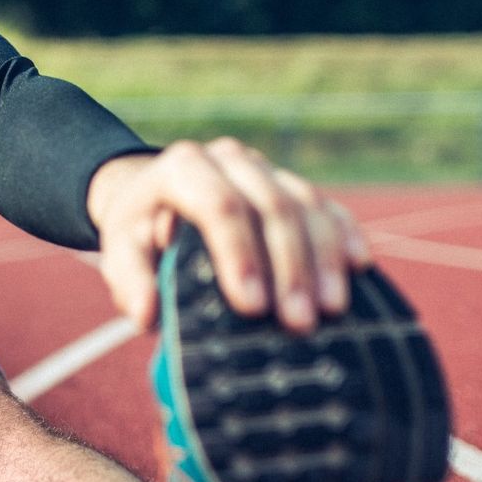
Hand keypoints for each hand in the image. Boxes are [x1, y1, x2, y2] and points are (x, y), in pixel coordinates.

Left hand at [85, 139, 372, 334]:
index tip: (252, 307)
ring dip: (323, 259)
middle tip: (299, 322)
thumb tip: (147, 313)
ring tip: (332, 310)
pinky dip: (345, 235)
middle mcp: (230, 159)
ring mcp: (267, 169)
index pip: (220, 205)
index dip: (240, 254)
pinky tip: (359, 266)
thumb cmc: (140, 232)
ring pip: (306, 204)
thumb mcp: (122, 250)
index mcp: (184, 168)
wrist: (158, 198)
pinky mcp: (292, 185)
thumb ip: (130, 279)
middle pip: (271, 205)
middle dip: (289, 267)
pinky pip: (328, 206)